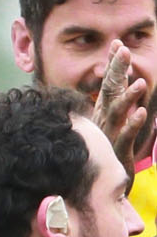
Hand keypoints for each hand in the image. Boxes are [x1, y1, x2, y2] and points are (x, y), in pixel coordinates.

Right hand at [93, 41, 150, 175]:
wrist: (96, 190)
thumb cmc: (105, 158)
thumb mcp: (111, 130)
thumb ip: (116, 110)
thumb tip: (124, 90)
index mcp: (103, 114)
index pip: (109, 85)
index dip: (114, 65)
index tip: (118, 45)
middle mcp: (103, 122)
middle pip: (110, 92)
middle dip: (117, 71)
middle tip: (124, 51)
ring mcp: (109, 136)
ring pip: (117, 113)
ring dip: (128, 97)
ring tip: (140, 83)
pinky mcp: (116, 152)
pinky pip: (125, 137)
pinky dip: (133, 125)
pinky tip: (141, 113)